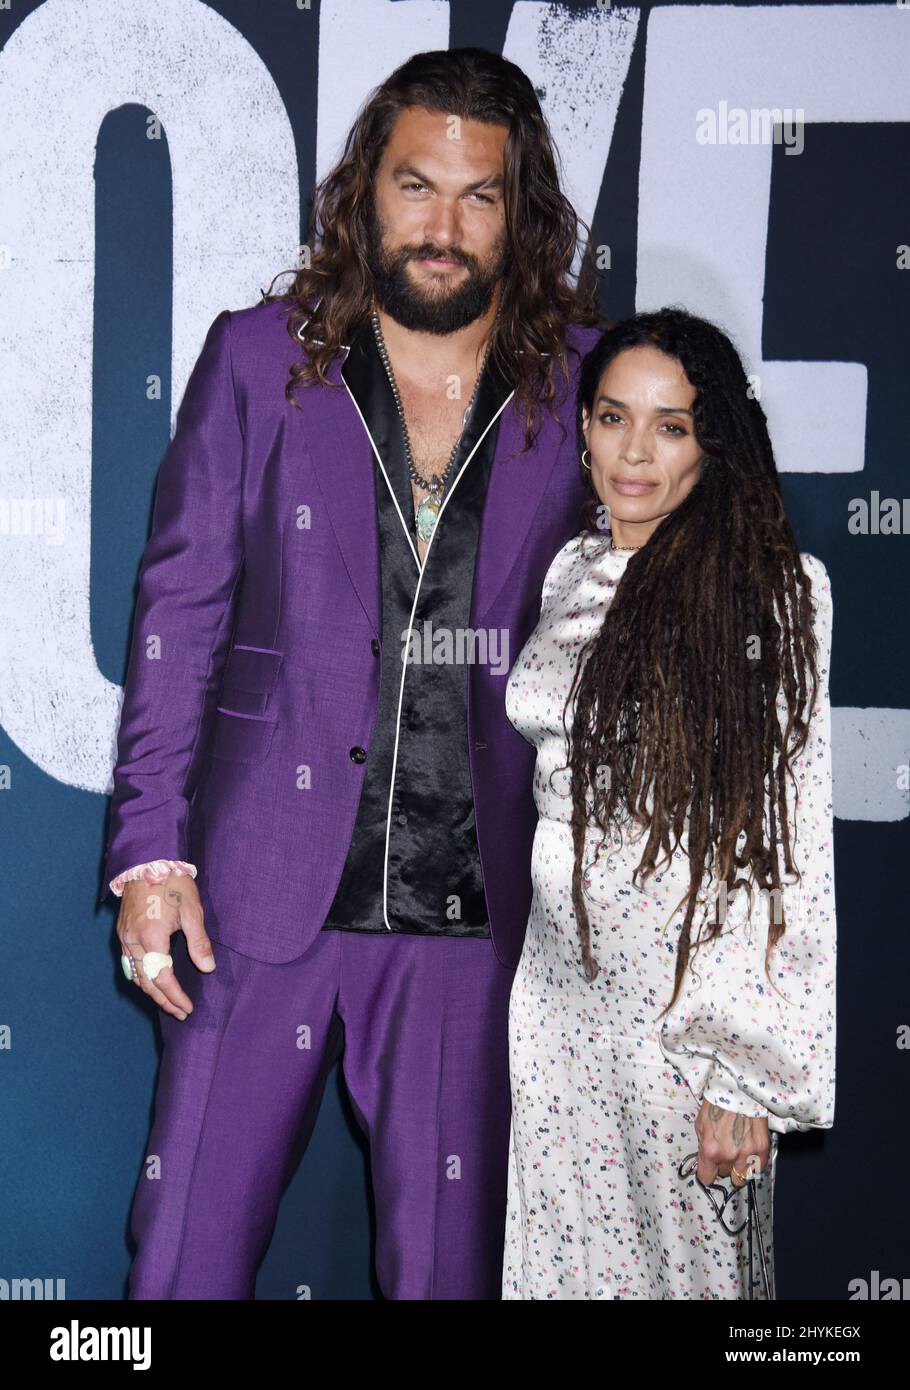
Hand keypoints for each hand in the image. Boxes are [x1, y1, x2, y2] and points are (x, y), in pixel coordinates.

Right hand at [116, 873, 214, 1019]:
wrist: (148, 859)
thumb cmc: (173, 882)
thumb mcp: (192, 910)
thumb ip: (199, 941)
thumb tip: (207, 967)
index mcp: (151, 936)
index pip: (162, 978)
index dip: (174, 996)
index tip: (187, 1008)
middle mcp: (132, 940)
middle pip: (145, 982)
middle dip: (162, 1000)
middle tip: (179, 1012)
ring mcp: (124, 936)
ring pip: (134, 974)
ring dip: (150, 991)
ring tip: (167, 1002)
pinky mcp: (122, 931)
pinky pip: (129, 962)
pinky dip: (141, 976)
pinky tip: (151, 981)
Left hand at [695, 1099, 769, 1187]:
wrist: (737, 1090)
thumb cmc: (716, 1105)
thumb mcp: (700, 1125)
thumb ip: (703, 1147)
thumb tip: (705, 1161)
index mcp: (710, 1150)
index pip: (707, 1178)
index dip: (707, 1173)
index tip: (709, 1169)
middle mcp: (729, 1155)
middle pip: (725, 1175)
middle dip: (723, 1165)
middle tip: (724, 1152)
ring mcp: (747, 1153)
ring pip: (742, 1177)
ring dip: (739, 1167)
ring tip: (738, 1154)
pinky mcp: (762, 1148)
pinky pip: (757, 1168)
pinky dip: (753, 1163)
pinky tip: (749, 1151)